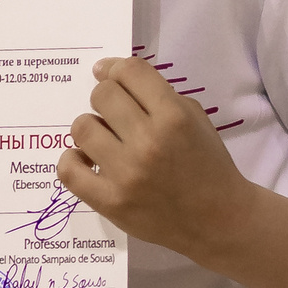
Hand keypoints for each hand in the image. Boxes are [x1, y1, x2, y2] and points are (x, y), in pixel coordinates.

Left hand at [56, 54, 248, 259]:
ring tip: (104, 139)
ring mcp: (126, 174)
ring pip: (82, 128)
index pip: (129, 71)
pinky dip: (72, 160)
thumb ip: (156, 94)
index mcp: (173, 116)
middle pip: (102, 95)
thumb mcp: (195, 118)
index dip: (116, 68)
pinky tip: (87, 160)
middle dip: (107, 98)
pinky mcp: (111, 202)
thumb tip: (108, 73)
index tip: (110, 75)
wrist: (218, 220)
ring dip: (91, 128)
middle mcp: (148, 141)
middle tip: (115, 113)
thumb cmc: (207, 164)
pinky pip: (69, 170)